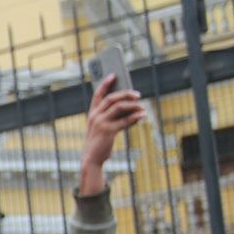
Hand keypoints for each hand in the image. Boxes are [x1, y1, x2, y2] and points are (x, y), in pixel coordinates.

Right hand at [78, 75, 145, 194]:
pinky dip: (135, 117)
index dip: (105, 83)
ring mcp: (101, 123)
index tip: (114, 75)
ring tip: (141, 105)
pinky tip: (142, 115)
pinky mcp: (108, 131)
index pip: (98, 94)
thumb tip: (130, 107)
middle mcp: (95, 116)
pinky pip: (125, 120)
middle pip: (112, 98)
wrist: (91, 159)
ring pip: (119, 107)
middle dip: (126, 93)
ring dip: (133, 105)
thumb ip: (112, 117)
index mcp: (92, 114)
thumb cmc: (99, 143)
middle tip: (137, 94)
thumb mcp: (102, 127)